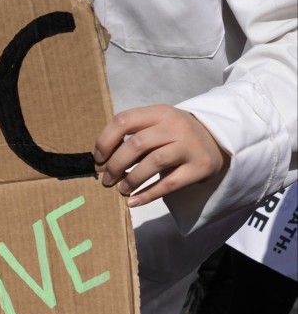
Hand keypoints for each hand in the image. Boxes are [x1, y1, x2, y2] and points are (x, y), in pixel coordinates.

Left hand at [94, 105, 228, 206]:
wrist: (215, 142)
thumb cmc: (173, 136)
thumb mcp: (156, 126)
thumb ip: (133, 135)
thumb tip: (102, 160)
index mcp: (160, 112)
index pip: (124, 120)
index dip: (105, 140)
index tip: (98, 158)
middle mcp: (176, 125)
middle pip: (137, 144)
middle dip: (116, 164)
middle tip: (107, 179)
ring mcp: (190, 145)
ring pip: (153, 162)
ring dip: (131, 180)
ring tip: (121, 189)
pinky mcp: (200, 167)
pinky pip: (169, 183)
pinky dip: (147, 194)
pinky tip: (133, 201)